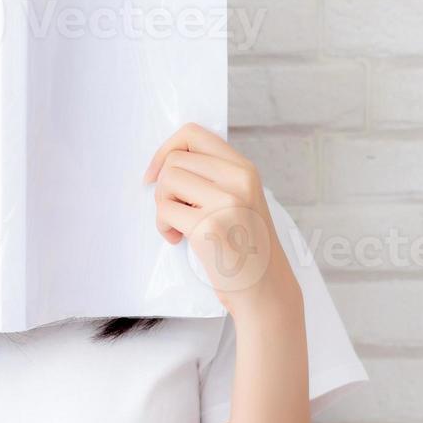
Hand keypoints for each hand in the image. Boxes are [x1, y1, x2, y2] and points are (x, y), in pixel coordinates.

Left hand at [143, 122, 300, 321]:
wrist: (265, 289)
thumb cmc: (247, 248)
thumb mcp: (241, 199)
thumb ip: (214, 177)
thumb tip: (166, 163)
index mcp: (244, 168)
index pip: (193, 133)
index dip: (167, 149)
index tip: (157, 172)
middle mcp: (238, 179)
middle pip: (175, 160)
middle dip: (164, 186)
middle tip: (176, 210)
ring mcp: (225, 202)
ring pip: (167, 182)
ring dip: (163, 206)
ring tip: (179, 226)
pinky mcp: (209, 227)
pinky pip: (165, 211)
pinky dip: (164, 227)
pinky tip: (180, 240)